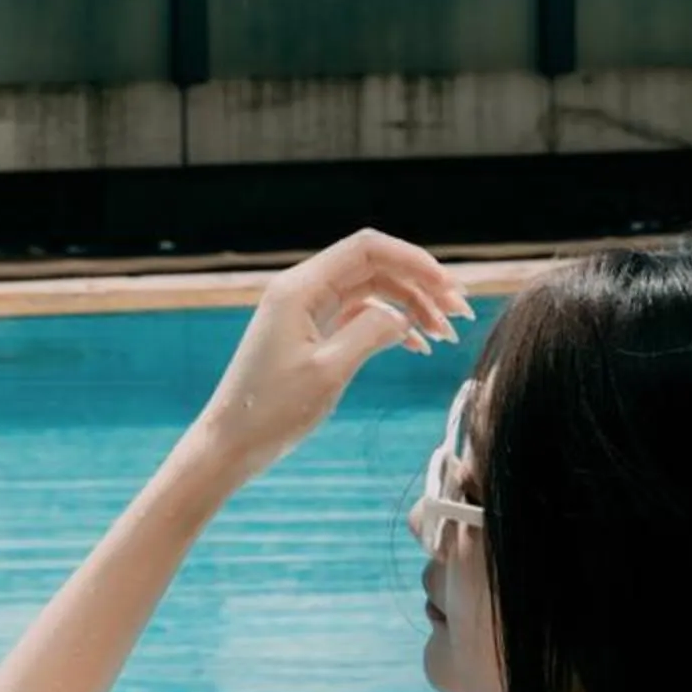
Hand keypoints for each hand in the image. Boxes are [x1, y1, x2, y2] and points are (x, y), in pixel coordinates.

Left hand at [195, 228, 474, 481]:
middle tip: (460, 313)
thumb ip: (370, 334)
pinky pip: (360, 316)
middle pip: (375, 267)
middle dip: (420, 285)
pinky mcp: (312, 333)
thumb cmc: (270, 410)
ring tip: (447, 335)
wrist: (231, 442)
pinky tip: (418, 345)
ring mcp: (308, 311)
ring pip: (372, 292)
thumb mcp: (328, 371)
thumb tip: (403, 317)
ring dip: (411, 307)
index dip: (413, 259)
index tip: (448, 285)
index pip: (367, 249)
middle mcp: (303, 290)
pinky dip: (391, 325)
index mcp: (300, 288)